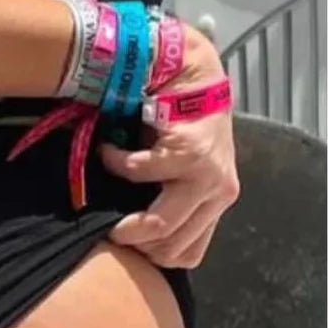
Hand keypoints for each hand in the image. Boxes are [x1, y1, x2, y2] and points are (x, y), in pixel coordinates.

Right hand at [100, 26, 238, 268]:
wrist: (192, 72)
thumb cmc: (180, 123)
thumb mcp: (181, 171)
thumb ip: (169, 200)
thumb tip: (131, 231)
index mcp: (215, 203)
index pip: (187, 255)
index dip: (151, 255)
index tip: (126, 236)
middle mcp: (218, 194)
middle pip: (169, 248)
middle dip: (132, 240)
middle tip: (109, 223)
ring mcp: (207, 176)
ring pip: (158, 225)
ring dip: (123, 207)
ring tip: (110, 181)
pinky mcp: (189, 153)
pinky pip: (139, 173)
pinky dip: (115, 162)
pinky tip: (109, 148)